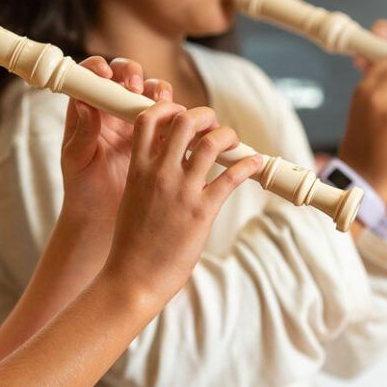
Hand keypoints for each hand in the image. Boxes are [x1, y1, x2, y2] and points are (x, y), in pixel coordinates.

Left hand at [60, 56, 170, 229]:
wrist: (103, 217)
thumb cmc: (82, 188)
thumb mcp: (77, 161)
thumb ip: (82, 134)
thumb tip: (84, 104)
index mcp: (89, 111)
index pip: (92, 77)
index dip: (99, 68)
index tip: (106, 74)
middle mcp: (113, 111)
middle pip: (126, 76)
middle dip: (133, 74)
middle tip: (135, 88)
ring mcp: (136, 123)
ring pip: (150, 93)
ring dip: (158, 91)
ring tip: (160, 102)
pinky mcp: (157, 138)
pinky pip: (170, 118)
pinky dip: (176, 115)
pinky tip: (179, 122)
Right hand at [98, 103, 261, 308]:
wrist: (132, 278)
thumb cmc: (131, 243)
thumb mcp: (132, 198)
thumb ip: (147, 175)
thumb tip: (167, 160)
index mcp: (138, 169)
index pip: (150, 118)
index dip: (169, 108)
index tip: (181, 116)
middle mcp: (159, 173)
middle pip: (186, 120)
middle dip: (205, 116)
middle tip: (212, 128)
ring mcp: (182, 191)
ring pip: (211, 143)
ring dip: (228, 136)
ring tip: (233, 143)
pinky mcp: (202, 211)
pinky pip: (231, 177)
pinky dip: (248, 165)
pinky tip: (255, 163)